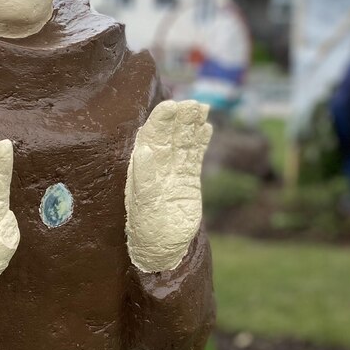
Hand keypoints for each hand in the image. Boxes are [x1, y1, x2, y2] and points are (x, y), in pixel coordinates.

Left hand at [125, 100, 212, 272]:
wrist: (162, 247)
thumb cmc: (145, 226)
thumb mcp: (142, 202)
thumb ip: (144, 175)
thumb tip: (144, 150)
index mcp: (143, 165)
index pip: (152, 136)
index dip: (161, 120)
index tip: (170, 105)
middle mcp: (159, 164)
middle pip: (171, 135)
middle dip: (181, 118)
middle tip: (192, 102)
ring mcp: (175, 171)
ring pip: (185, 142)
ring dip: (192, 125)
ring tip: (201, 108)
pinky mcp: (190, 180)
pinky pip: (196, 156)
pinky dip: (202, 142)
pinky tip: (207, 128)